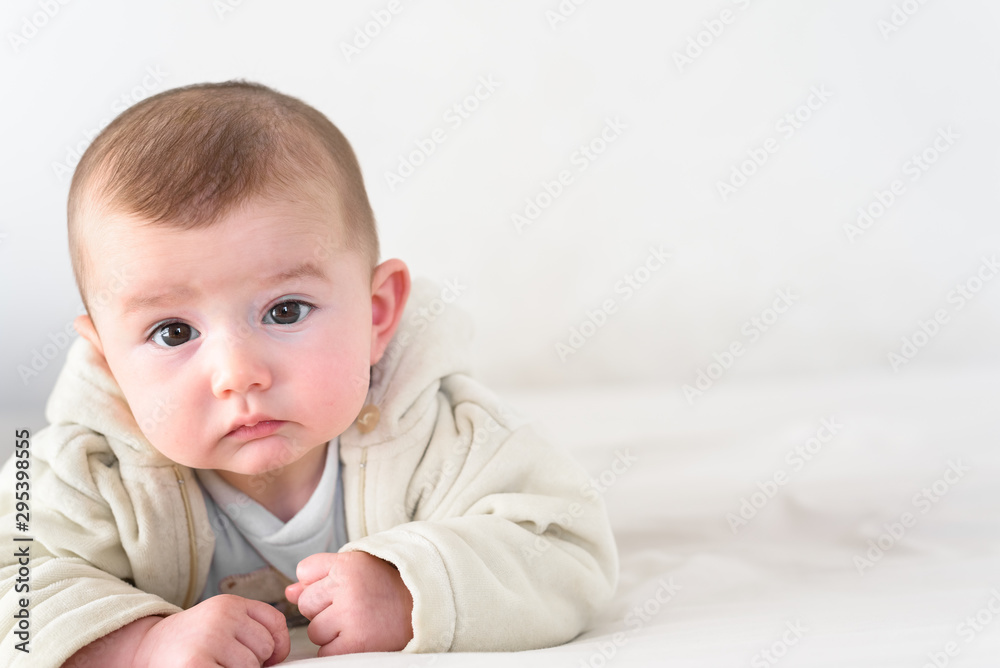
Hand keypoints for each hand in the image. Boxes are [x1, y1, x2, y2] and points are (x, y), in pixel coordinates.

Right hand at [133, 595, 289, 666]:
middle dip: (251, 663)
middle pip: (265, 648)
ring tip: (211, 665)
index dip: (276, 645)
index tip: (265, 656)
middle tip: (222, 661)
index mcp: (229, 604)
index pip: (275, 623)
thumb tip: (279, 657)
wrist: (144, 650)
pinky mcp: (196, 664)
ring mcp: (208, 640)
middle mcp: (220, 617)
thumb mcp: (221, 623)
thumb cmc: (189, 642)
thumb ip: (251, 631)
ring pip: (251, 667)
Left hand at [285, 551, 413, 655]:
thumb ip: (319, 576)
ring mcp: (351, 616)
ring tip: (359, 622)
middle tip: (354, 606)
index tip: (343, 586)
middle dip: (323, 608)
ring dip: (330, 632)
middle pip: (305, 603)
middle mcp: (348, 587)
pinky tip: (358, 638)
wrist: (425, 608)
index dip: (321, 582)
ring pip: (314, 630)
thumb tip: (288, 593)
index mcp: (348, 564)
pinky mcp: (356, 644)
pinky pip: (325, 653)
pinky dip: (338, 650)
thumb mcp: (357, 569)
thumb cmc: (387, 587)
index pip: (304, 571)